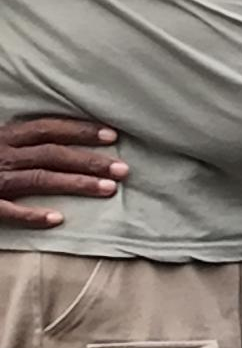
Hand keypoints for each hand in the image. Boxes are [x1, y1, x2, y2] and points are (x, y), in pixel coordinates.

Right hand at [0, 114, 128, 228]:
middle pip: (51, 154)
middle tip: (123, 169)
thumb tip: (68, 141)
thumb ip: (25, 142)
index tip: (113, 136)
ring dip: (75, 184)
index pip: (48, 129)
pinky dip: (31, 214)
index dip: (80, 131)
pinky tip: (58, 219)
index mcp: (5, 137)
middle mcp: (1, 155)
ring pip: (39, 179)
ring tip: (109, 189)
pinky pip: (7, 209)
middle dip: (89, 161)